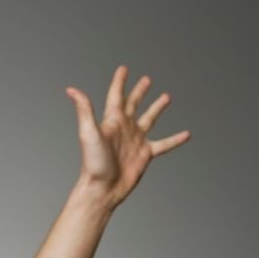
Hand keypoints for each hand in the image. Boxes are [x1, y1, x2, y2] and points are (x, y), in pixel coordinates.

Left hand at [66, 66, 189, 209]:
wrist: (102, 188)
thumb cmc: (94, 163)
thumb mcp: (88, 132)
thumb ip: (84, 109)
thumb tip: (72, 90)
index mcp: (112, 121)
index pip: (116, 95)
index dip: (120, 81)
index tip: (124, 69)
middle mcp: (125, 128)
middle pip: (134, 104)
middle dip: (139, 91)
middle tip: (146, 79)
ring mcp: (136, 140)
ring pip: (150, 119)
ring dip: (157, 108)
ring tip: (166, 97)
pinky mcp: (145, 154)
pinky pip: (164, 144)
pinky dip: (175, 140)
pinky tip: (186, 135)